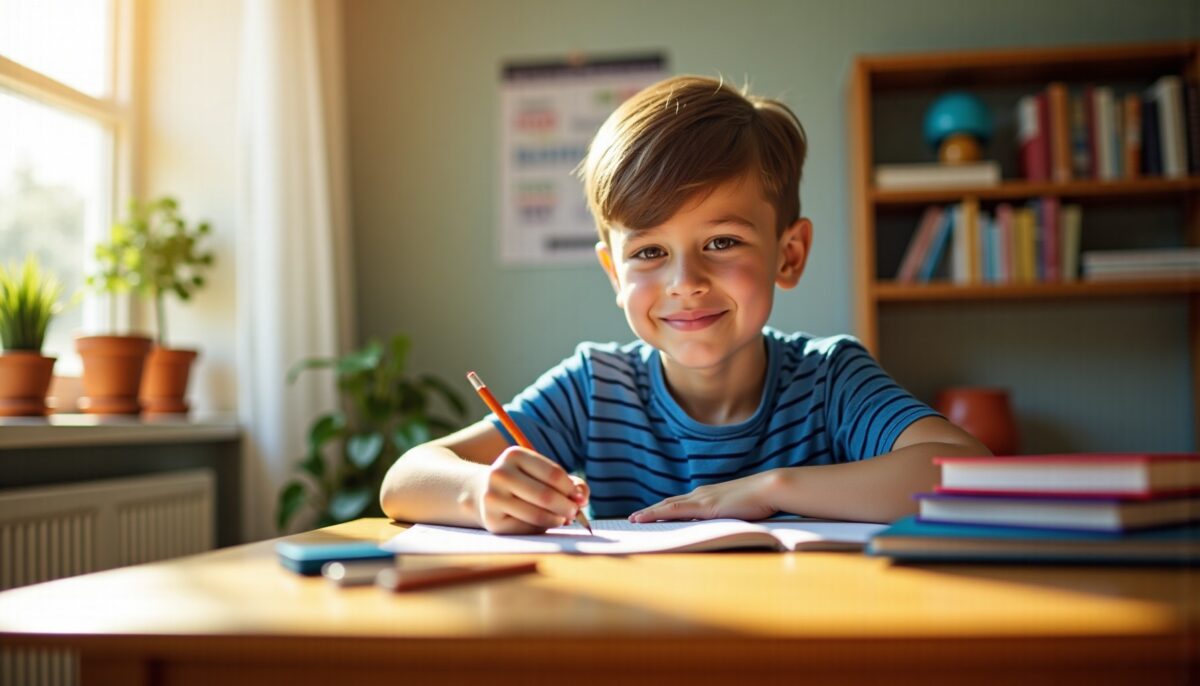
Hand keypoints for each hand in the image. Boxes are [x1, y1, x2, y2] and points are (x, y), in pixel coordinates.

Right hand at [472, 446, 587, 533]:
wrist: (485, 493)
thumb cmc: (525, 482)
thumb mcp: (543, 474)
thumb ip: (571, 483)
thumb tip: (582, 498)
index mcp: (514, 455)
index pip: (553, 474)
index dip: (572, 489)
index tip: (580, 498)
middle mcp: (499, 474)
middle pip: (545, 495)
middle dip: (567, 507)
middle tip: (575, 512)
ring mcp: (493, 498)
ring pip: (537, 515)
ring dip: (558, 519)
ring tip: (563, 519)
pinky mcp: (492, 521)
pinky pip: (527, 529)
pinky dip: (543, 528)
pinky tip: (546, 523)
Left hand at [628, 470, 781, 522]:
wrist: (771, 488)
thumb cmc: (761, 501)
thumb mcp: (740, 510)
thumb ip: (728, 517)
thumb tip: (722, 527)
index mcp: (709, 496)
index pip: (681, 504)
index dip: (664, 509)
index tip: (651, 515)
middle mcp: (701, 494)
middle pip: (669, 504)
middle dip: (651, 512)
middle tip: (634, 519)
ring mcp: (701, 499)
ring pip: (666, 507)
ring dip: (649, 513)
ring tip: (633, 520)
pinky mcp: (703, 506)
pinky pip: (672, 511)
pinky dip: (655, 514)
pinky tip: (643, 519)